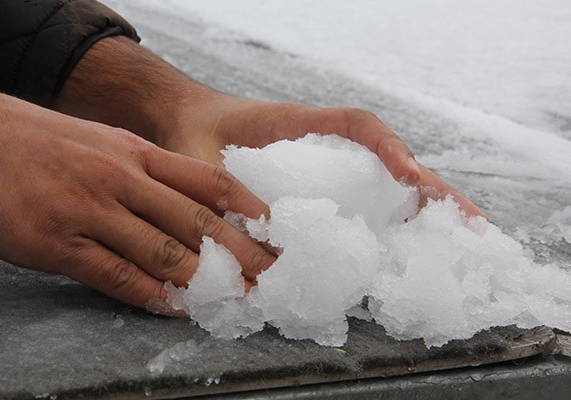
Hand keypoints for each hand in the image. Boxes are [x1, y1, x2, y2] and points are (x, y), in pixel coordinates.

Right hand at [0, 86, 272, 311]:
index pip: (212, 181)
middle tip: (275, 278)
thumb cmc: (41, 143)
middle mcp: (121, 178)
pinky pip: (116, 275)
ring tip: (240, 300)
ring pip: (164, 252)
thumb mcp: (103, 143)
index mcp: (137, 152)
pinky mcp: (56, 243)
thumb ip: (147, 172)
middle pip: (199, 221)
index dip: (251, 210)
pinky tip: (181, 308)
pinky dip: (153, 296)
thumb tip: (190, 205)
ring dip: (208, 281)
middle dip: (244, 254)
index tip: (276, 235)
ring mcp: (89, 210)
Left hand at [159, 96, 486, 218]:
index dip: (389, 149)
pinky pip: (362, 200)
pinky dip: (392, 218)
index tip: (410, 176)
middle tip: (473, 223)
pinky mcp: (318, 187)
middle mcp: (321, 146)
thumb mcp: (203, 163)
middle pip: (389, 161)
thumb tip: (255, 252)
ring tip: (461, 237)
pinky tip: (410, 245)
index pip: (358, 126)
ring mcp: (324, 167)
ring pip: (383, 183)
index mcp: (299, 126)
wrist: (181, 122)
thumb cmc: (194, 135)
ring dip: (423, 207)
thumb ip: (220, 198)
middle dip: (431, 190)